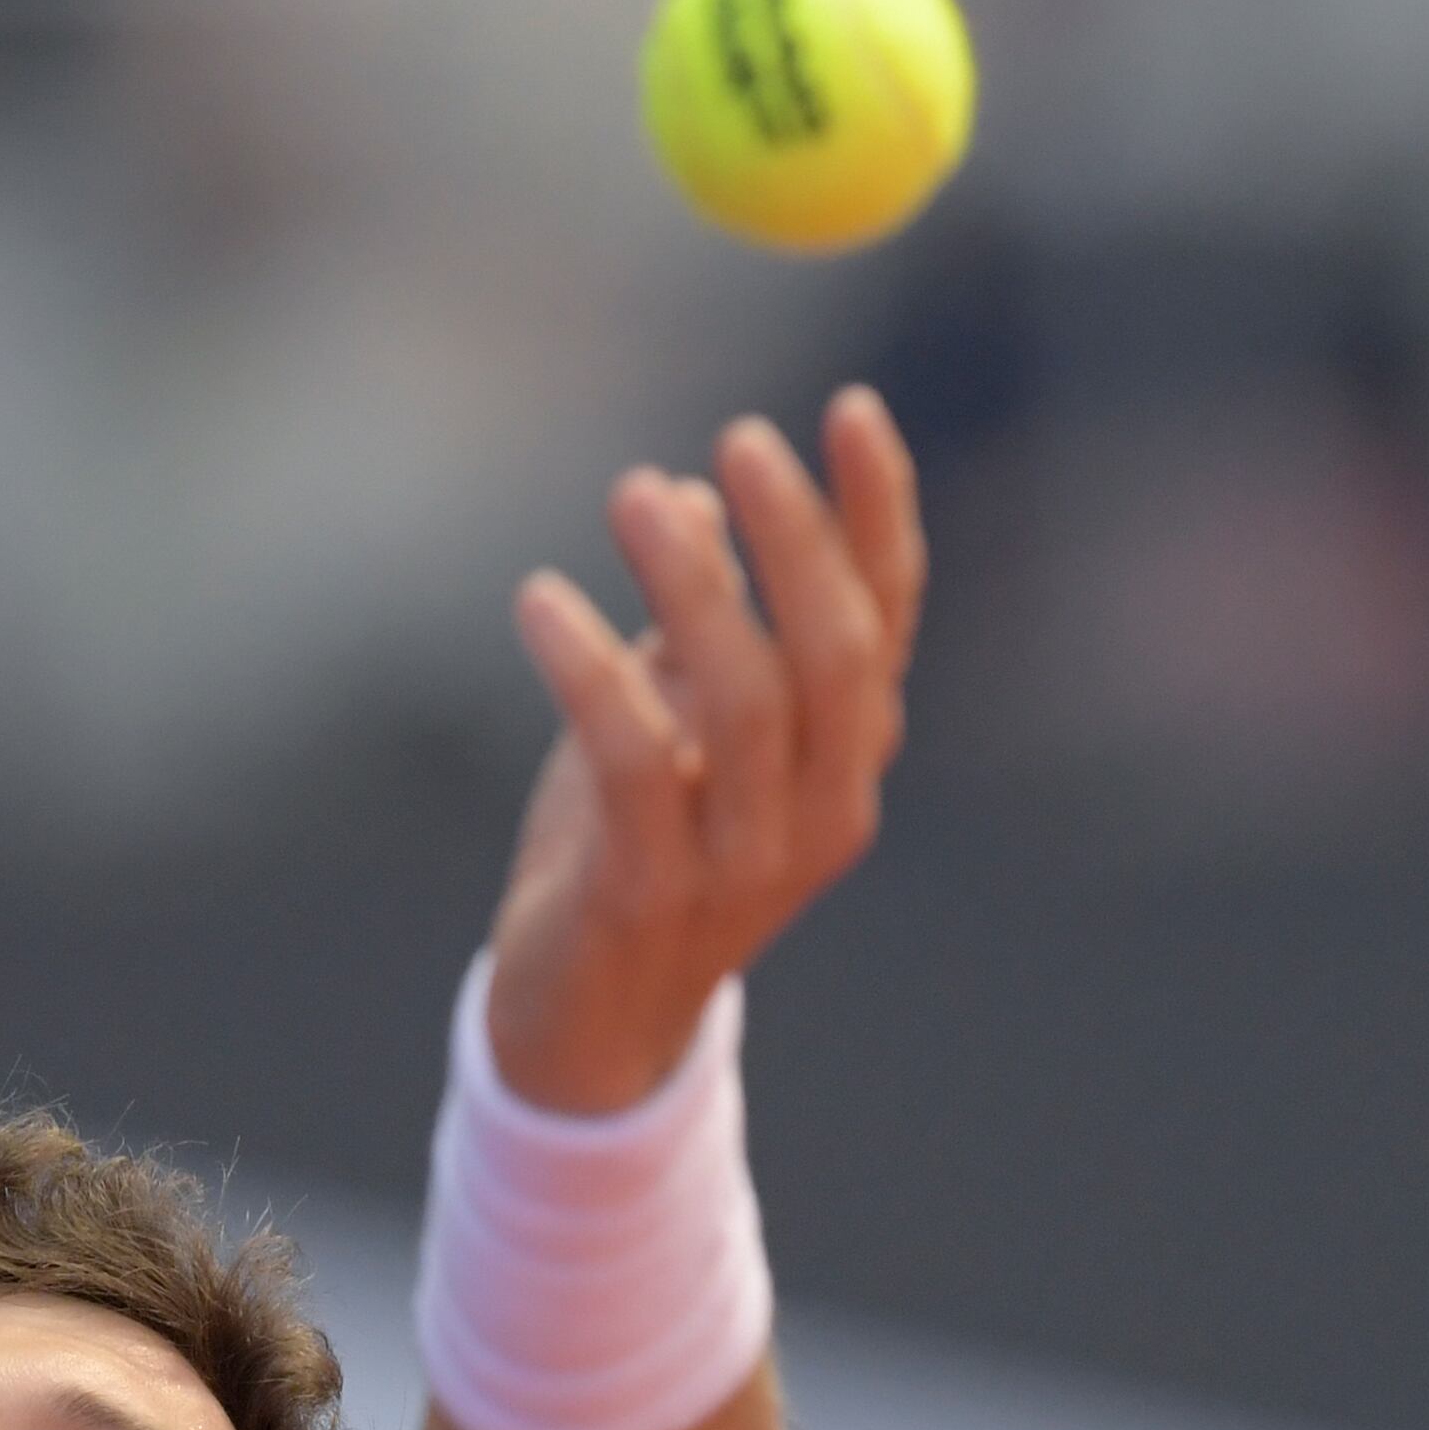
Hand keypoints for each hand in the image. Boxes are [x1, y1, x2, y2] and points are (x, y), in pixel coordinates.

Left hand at [485, 384, 925, 1113]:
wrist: (586, 1021)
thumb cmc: (635, 846)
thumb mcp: (673, 718)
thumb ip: (695, 621)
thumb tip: (684, 496)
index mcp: (847, 759)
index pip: (888, 619)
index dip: (880, 515)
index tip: (852, 408)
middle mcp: (823, 810)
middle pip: (836, 654)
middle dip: (798, 538)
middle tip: (740, 439)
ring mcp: (746, 862)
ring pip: (744, 701)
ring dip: (691, 584)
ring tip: (632, 493)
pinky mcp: (652, 893)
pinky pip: (637, 763)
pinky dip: (590, 670)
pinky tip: (540, 600)